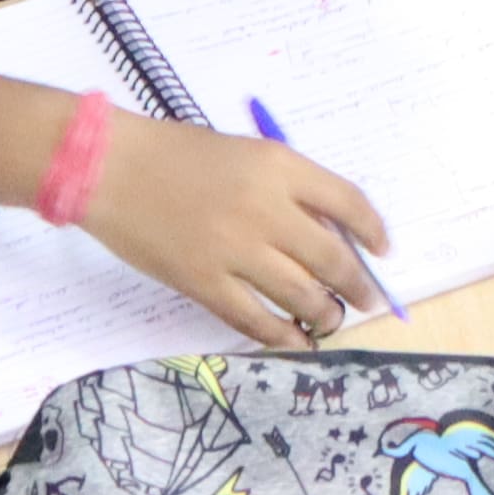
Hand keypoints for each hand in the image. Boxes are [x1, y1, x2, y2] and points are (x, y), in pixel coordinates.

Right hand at [72, 115, 391, 348]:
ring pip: (302, 296)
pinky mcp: (204, 284)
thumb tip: (326, 234)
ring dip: (324, 315)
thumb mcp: (246, 153)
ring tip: (329, 320)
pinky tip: (295, 341)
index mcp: (281, 166)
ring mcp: (236, 251)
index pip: (349, 203)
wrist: (111, 168)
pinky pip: (256, 320)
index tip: (382, 250)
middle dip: (356, 286)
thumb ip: (287, 187)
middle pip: (332, 258)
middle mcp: (267, 209)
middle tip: (362, 300)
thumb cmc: (177, 153)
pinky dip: (283, 336)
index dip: (373, 231)